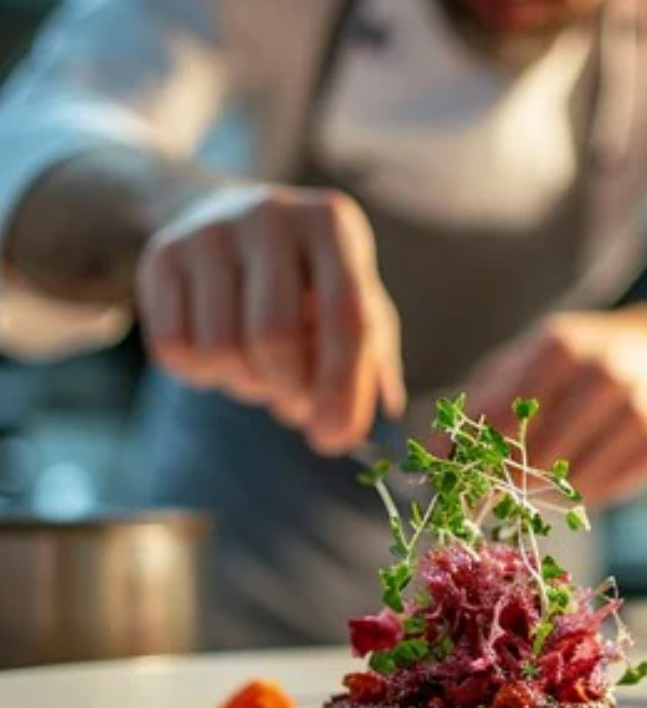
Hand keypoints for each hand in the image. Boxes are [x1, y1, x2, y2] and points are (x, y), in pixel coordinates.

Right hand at [136, 184, 404, 452]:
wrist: (226, 217)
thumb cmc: (308, 280)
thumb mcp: (354, 303)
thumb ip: (370, 364)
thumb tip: (351, 434)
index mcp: (332, 225)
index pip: (346, 320)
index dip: (342, 389)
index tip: (333, 437)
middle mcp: (271, 216)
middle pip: (274, 338)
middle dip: (286, 390)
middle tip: (293, 402)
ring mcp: (210, 231)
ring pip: (220, 349)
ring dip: (244, 386)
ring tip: (259, 372)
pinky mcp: (162, 254)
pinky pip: (175, 349)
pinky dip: (201, 376)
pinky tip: (220, 357)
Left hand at [466, 311, 646, 505]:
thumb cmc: (571, 364)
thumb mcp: (521, 364)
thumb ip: (475, 406)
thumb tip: (430, 456)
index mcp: (563, 345)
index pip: (504, 415)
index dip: (477, 455)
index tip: (459, 482)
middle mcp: (607, 374)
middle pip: (538, 454)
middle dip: (509, 479)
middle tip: (495, 488)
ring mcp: (641, 411)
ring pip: (570, 481)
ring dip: (543, 490)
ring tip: (536, 476)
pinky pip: (602, 492)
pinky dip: (578, 495)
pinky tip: (574, 475)